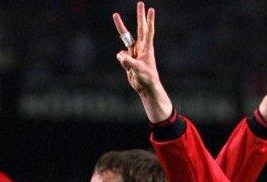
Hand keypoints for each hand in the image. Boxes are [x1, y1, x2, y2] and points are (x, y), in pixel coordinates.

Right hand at [114, 2, 171, 122]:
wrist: (146, 88)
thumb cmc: (147, 79)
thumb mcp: (138, 71)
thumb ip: (128, 62)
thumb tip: (119, 55)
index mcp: (147, 49)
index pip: (148, 32)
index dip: (149, 21)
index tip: (151, 9)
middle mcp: (141, 48)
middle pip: (139, 28)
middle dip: (139, 16)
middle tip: (140, 3)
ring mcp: (134, 52)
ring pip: (125, 38)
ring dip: (120, 26)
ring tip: (115, 14)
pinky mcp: (129, 59)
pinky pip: (121, 56)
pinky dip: (121, 60)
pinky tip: (127, 67)